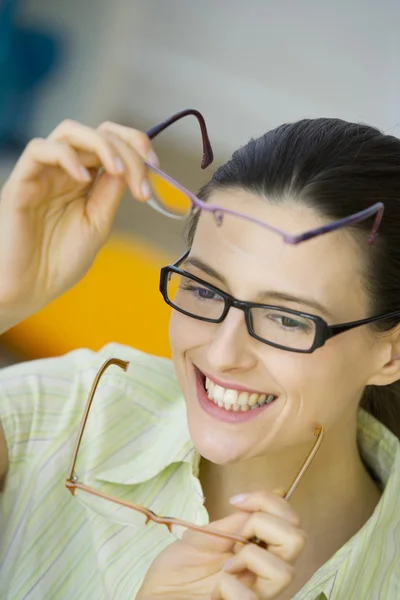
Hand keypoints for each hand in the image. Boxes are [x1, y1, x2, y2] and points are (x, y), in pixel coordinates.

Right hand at [0, 119, 156, 331]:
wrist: (31, 288)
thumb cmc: (62, 261)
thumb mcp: (98, 224)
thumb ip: (111, 193)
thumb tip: (130, 166)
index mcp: (85, 180)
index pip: (111, 143)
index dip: (136, 146)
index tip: (156, 168)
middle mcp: (65, 171)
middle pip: (97, 133)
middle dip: (127, 147)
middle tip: (145, 173)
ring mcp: (43, 174)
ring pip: (69, 132)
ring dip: (101, 145)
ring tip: (119, 170)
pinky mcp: (22, 182)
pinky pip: (39, 150)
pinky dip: (65, 157)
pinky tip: (82, 179)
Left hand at [137, 491, 305, 599]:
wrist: (156, 598)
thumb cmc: (177, 572)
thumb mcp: (204, 537)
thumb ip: (236, 522)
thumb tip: (275, 492)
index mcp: (258, 550)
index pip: (291, 521)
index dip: (270, 501)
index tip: (237, 499)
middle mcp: (265, 573)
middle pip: (298, 541)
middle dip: (266, 523)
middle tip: (237, 532)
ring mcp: (257, 595)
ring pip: (285, 572)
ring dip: (250, 557)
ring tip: (226, 566)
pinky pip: (251, 599)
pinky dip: (231, 586)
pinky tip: (217, 589)